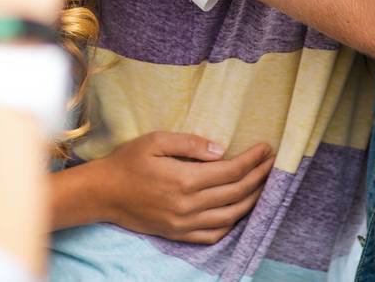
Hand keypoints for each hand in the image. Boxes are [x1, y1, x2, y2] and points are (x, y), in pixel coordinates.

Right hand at [90, 133, 272, 243]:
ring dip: (251, 201)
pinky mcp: (178, 234)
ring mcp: (184, 224)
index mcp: (184, 179)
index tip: (266, 149)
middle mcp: (188, 205)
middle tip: (272, 164)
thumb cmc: (127, 162)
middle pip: (235, 193)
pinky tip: (238, 211)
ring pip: (230, 216)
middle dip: (258, 177)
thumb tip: (221, 150)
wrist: (103, 193)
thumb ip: (190, 144)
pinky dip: (231, 224)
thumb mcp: (155, 140)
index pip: (230, 171)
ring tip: (262, 186)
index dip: (252, 160)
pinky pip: (213, 234)